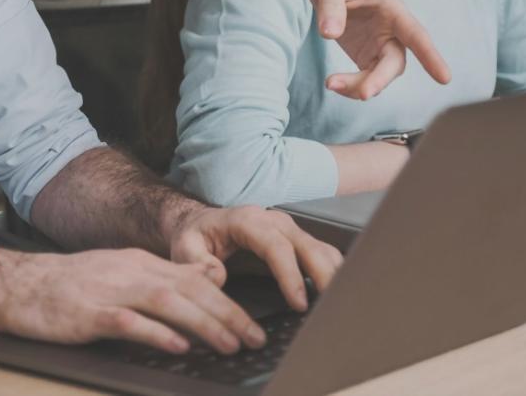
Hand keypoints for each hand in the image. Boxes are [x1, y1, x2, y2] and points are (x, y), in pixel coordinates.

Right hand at [0, 247, 271, 355]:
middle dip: (227, 314)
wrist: (20, 284)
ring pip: (168, 302)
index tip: (252, 324)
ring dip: (204, 323)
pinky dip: (157, 333)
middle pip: (189, 289)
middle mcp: (131, 271)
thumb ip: (160, 277)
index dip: (227, 301)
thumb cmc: (69, 285)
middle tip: (255, 337)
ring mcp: (111, 290)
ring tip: (230, 343)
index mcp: (139, 262)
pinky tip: (179, 346)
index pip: (194, 279)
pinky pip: (130, 322)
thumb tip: (204, 281)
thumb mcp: (120, 272)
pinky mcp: (91, 313)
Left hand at [168, 205, 342, 312]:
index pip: (275, 246)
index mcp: (246, 220)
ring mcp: (287, 229)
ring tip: (341, 304)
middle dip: (323, 275)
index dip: (290, 274)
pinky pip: (322, 253)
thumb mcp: (184, 247)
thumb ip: (196, 262)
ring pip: (320, 248)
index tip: (298, 302)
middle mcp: (272, 220)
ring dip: (334, 274)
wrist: (199, 222)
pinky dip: (333, 272)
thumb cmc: (195, 236)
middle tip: (334, 305)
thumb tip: (218, 276)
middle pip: (307, 245)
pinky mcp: (295, 240)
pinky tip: (337, 294)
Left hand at [308, 0, 450, 98]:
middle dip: (380, 80)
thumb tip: (329, 34)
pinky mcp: (367, 57)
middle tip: (362, 94)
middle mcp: (393, 31)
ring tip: (330, 84)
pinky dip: (351, 86)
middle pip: (395, 62)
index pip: (416, 34)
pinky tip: (333, 84)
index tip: (445, 79)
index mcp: (392, 10)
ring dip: (359, 86)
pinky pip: (366, 79)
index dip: (430, 55)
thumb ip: (330, 6)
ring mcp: (381, 47)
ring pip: (381, 76)